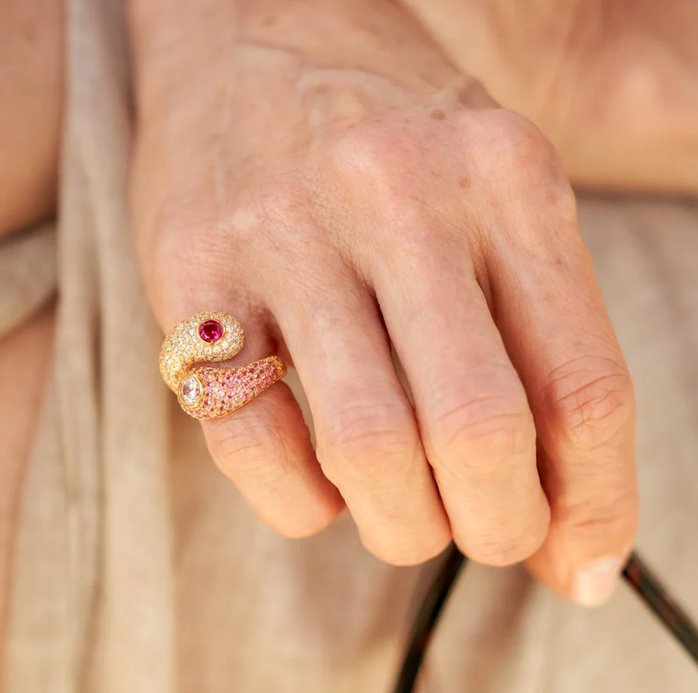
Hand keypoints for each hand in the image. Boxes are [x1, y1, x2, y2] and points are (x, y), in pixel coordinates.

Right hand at [129, 0, 637, 605]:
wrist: (251, 27)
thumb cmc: (390, 129)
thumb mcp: (497, 192)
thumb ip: (541, 345)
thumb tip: (573, 528)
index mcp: (506, 178)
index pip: (582, 388)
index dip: (596, 506)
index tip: (584, 563)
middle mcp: (398, 196)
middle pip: (476, 432)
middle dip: (497, 528)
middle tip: (487, 532)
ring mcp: (283, 233)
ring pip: (367, 450)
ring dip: (402, 526)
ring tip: (404, 515)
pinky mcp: (189, 274)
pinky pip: (252, 445)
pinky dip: (300, 504)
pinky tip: (319, 487)